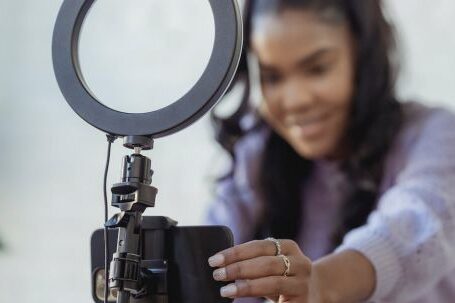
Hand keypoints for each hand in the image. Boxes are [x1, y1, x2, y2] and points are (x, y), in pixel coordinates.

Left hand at [208, 239, 322, 302]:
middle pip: (265, 263)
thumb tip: (220, 264)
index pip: (258, 246)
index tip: (214, 260)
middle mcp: (300, 262)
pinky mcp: (303, 300)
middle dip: (238, 269)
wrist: (313, 292)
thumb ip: (252, 260)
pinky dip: (260, 300)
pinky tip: (244, 302)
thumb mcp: (270, 263)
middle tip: (217, 275)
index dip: (235, 252)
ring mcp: (303, 282)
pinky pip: (280, 302)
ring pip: (273, 282)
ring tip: (226, 290)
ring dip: (247, 287)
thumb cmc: (281, 275)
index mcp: (289, 246)